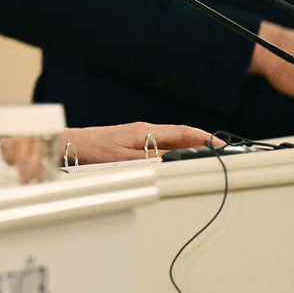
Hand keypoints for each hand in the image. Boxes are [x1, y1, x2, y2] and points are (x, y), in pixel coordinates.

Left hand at [64, 122, 212, 163]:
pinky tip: (177, 161)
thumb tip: (176, 159)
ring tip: (206, 158)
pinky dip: (174, 152)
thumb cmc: (93, 150)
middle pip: (180, 136)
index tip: (221, 146)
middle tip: (221, 154)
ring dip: (189, 148)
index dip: (204, 139)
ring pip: (171, 142)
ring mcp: (139, 137)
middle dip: (202, 144)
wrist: (72, 146)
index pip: (182, 132)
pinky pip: (160, 146)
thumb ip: (151, 160)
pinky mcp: (132, 143)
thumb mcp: (124, 159)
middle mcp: (144, 131)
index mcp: (145, 131)